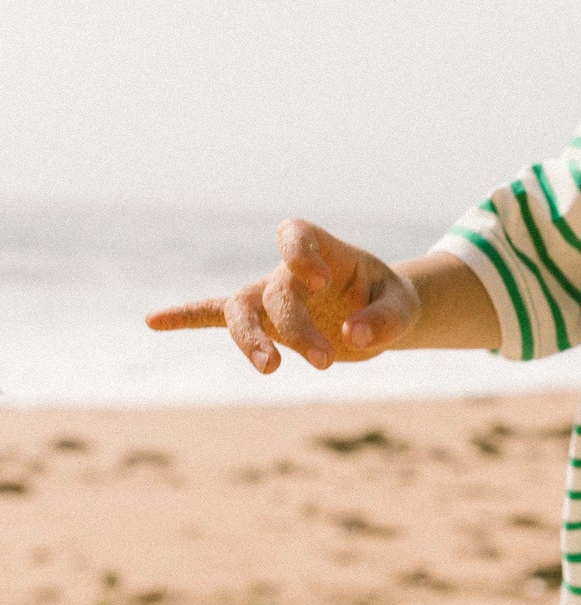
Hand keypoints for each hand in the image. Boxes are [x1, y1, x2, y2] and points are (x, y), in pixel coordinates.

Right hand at [145, 219, 421, 374]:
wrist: (376, 311)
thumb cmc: (388, 300)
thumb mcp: (404, 308)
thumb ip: (386, 319)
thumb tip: (354, 337)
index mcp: (326, 251)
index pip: (297, 234)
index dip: (299, 253)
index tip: (318, 280)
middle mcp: (290, 271)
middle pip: (276, 293)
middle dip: (297, 329)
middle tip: (326, 363)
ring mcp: (270, 294)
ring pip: (240, 309)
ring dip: (250, 341)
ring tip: (271, 370)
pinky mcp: (261, 321)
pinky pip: (214, 314)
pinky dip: (186, 317)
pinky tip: (153, 320)